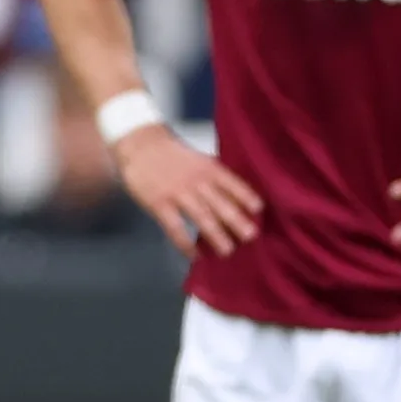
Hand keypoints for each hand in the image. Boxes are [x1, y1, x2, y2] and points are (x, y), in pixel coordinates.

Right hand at [113, 124, 263, 256]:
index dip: (245, 195)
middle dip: (236, 220)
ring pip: (201, 217)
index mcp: (208, 168)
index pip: (231, 183)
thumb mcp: (199, 160)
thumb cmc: (174, 156)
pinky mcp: (159, 204)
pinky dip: (186, 243)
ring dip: (215, 235)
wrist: (141, 146)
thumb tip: (237, 198)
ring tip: (227, 251)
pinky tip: (195, 255)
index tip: (258, 210)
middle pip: (219, 203)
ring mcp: (177, 193)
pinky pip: (175, 228)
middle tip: (250, 236)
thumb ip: (215, 177)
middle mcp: (196, 181)